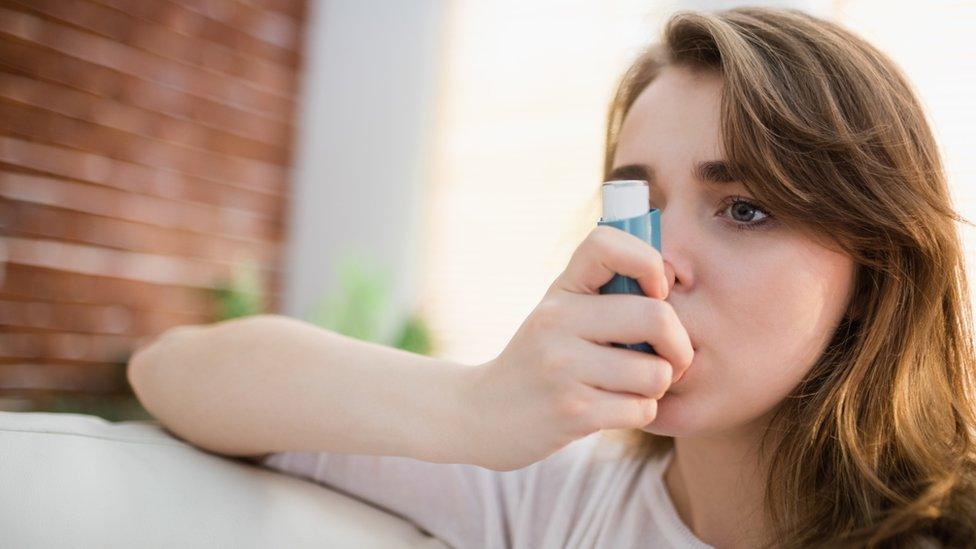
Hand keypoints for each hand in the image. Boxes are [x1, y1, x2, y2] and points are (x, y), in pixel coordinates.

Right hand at [461, 225, 693, 470]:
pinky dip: (638, 413)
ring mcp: (563, 367)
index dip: (648, 262)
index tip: (655, 292)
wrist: (482, 414)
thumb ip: (605, 293)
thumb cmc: (540, 359)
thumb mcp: (560, 313)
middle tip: (669, 358)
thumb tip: (672, 278)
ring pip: (655, 373)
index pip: (607, 244)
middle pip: (657, 317)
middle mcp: (558, 320)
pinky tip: (611, 410)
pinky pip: (642, 409)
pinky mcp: (572, 412)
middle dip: (678, 346)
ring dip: (655, 388)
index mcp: (561, 289)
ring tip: (628, 388)